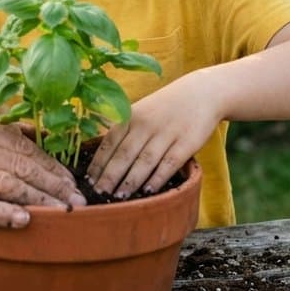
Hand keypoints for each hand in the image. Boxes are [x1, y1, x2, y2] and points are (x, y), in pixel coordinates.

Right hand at [0, 111, 84, 228]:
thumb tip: (19, 142)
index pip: (21, 142)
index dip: (50, 162)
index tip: (70, 178)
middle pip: (22, 163)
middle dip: (55, 184)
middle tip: (78, 201)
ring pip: (9, 184)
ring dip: (42, 201)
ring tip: (64, 214)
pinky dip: (5, 214)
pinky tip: (25, 221)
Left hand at [85, 71, 222, 197]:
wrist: (202, 93)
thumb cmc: (165, 108)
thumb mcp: (141, 112)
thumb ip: (124, 132)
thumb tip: (102, 162)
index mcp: (130, 117)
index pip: (108, 143)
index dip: (97, 164)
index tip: (87, 182)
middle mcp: (146, 124)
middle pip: (123, 154)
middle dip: (109, 177)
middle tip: (98, 194)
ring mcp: (166, 133)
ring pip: (144, 160)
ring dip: (130, 181)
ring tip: (120, 197)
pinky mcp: (186, 142)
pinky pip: (169, 163)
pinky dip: (158, 178)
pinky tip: (149, 191)